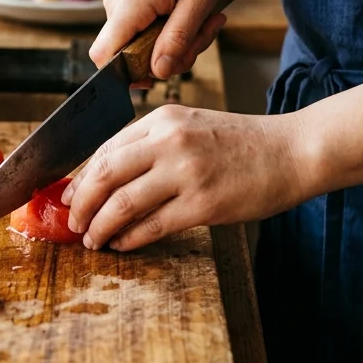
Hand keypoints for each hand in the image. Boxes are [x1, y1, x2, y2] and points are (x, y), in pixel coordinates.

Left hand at [61, 104, 309, 250]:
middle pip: (105, 173)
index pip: (107, 148)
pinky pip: (152, 225)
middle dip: (81, 202)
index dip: (81, 177)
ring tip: (92, 239)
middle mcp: (170, 140)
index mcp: (163, 118)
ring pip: (123, 202)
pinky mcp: (204, 204)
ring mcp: (187, 172)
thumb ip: (153, 143)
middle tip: (72, 221)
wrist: (293, 151)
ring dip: (100, 225)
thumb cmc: (242, 143)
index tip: (69, 195)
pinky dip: (129, 238)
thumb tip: (109, 176)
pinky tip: (121, 244)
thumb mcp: (192, 126)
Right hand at [89, 0, 227, 80]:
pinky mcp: (125, 0)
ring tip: (202, 19)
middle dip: (170, 55)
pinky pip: (139, 29)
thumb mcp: (199, 0)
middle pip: (128, 54)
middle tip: (204, 33)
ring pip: (137, 43)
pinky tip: (187, 14)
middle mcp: (115, 2)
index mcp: (130, 3)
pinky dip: (166, 29)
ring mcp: (117, 0)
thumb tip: (158, 72)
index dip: (125, 74)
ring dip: (173, 42)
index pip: (103, 55)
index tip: (160, 73)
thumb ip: (178, 39)